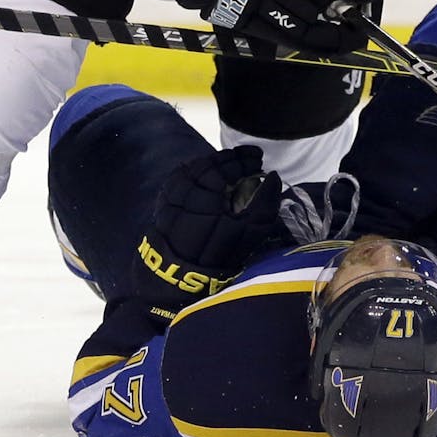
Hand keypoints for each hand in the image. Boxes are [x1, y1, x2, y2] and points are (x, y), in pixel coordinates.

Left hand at [129, 146, 283, 321]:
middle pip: (210, 162)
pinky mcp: (163, 202)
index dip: (246, 160)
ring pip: (193, 167)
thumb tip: (273, 177)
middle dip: (230, 158)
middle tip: (248, 157)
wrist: (178, 280)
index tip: (260, 159)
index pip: (228, 165)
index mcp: (207, 193)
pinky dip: (194, 170)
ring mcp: (171, 194)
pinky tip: (204, 174)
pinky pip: (179, 177)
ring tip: (229, 164)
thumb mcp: (251, 232)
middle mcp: (186, 188)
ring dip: (212, 162)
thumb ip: (266, 202)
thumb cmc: (219, 256)